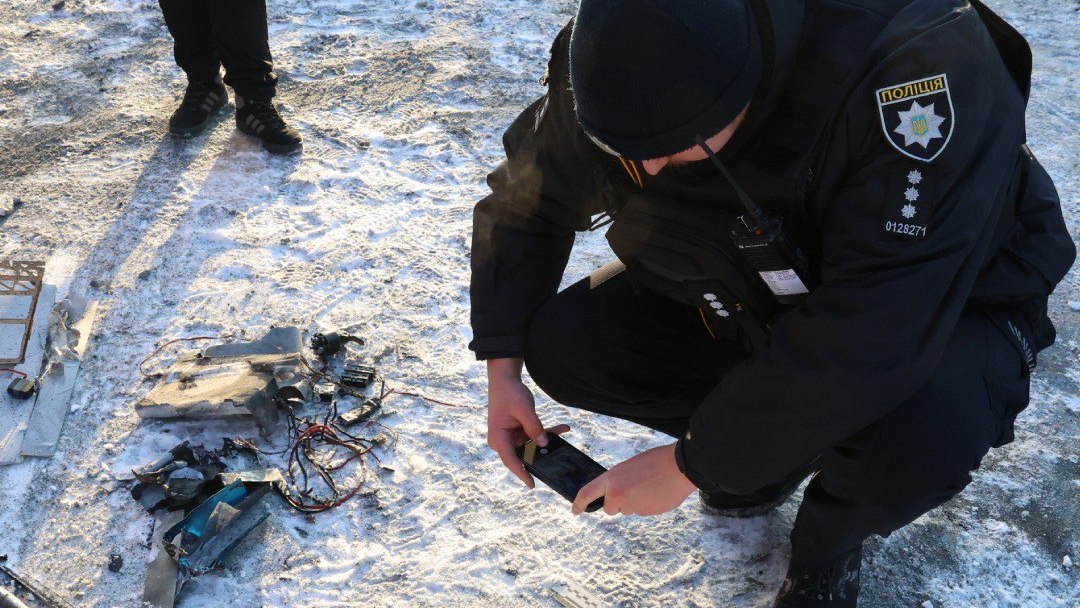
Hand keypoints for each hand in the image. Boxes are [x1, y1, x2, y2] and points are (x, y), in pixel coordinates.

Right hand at [486, 358, 569, 487]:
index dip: (522, 473)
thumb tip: (543, 442)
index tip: (532, 484)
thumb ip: (533, 426)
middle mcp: (503, 441)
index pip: (510, 460)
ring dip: (547, 439)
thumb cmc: (509, 394)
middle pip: (523, 455)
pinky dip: (547, 432)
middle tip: (557, 460)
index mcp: (498, 438)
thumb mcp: (523, 409)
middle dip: (541, 455)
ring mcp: (511, 438)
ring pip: (531, 446)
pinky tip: (562, 428)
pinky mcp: (519, 433)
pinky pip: (534, 437)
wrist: (505, 381)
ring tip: (563, 431)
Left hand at [572, 443, 696, 515]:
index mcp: (611, 478)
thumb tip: (616, 496)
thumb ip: (618, 482)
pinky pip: (643, 511)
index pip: (587, 493)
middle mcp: (618, 494)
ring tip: (650, 486)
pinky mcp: (646, 513)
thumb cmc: (655, 462)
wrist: (679, 467)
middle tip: (633, 489)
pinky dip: (648, 505)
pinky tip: (658, 492)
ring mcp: (632, 506)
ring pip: (629, 509)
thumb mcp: (629, 467)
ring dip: (636, 502)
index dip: (579, 504)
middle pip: (610, 508)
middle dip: (618, 503)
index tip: (575, 510)